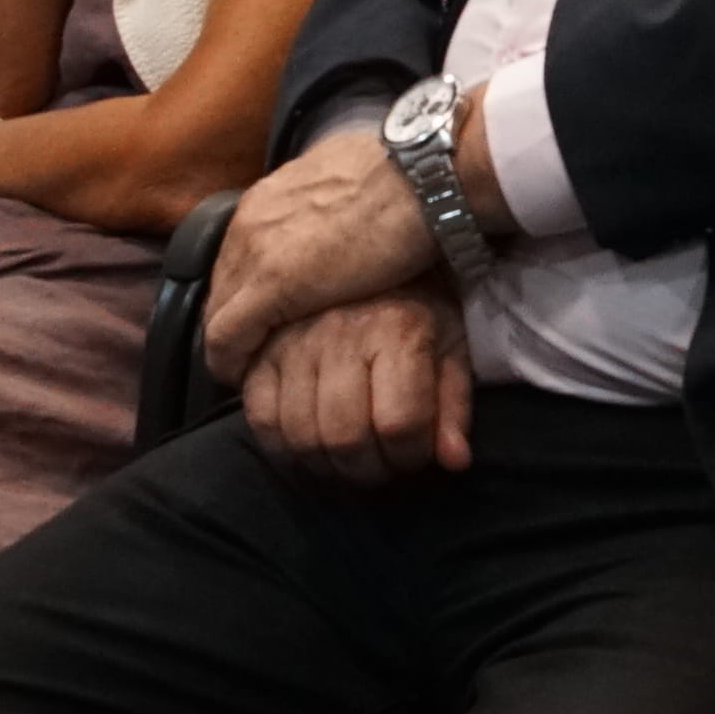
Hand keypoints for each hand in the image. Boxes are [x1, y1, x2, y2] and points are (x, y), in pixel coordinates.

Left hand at [199, 126, 447, 379]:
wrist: (420, 176)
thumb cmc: (405, 178)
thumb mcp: (349, 187)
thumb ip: (330, 207)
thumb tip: (345, 219)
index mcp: (270, 197)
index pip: (238, 255)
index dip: (247, 292)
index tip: (265, 318)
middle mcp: (251, 221)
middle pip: (222, 284)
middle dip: (234, 318)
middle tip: (253, 350)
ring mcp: (256, 252)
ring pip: (217, 309)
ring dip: (230, 342)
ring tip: (247, 369)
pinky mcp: (270, 285)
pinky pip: (227, 334)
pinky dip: (230, 361)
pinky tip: (240, 378)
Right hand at [245, 286, 475, 485]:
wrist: (367, 243)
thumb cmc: (417, 303)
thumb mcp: (450, 343)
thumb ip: (454, 403)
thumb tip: (453, 462)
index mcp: (396, 329)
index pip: (399, 424)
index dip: (410, 457)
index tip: (414, 457)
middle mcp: (341, 333)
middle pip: (346, 437)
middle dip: (369, 471)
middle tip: (378, 468)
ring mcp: (294, 340)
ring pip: (301, 434)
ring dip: (328, 466)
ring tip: (347, 461)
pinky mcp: (261, 348)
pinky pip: (260, 415)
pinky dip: (282, 446)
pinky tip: (308, 447)